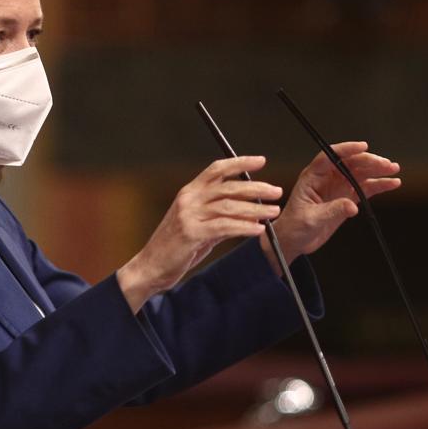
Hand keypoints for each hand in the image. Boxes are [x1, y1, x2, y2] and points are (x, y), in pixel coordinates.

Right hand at [117, 156, 281, 311]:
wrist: (151, 267)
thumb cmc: (175, 247)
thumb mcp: (198, 225)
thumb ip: (220, 215)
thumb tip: (250, 211)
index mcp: (189, 192)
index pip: (216, 169)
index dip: (239, 163)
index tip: (261, 161)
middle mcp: (188, 199)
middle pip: (228, 186)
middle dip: (256, 187)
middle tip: (276, 191)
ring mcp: (188, 215)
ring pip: (229, 206)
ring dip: (255, 208)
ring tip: (273, 211)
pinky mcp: (191, 233)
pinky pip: (224, 227)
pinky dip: (244, 227)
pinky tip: (257, 229)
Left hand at [269, 141, 400, 260]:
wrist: (294, 240)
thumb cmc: (294, 227)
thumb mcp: (311, 219)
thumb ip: (332, 211)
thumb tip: (351, 206)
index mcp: (312, 177)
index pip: (329, 157)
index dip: (346, 149)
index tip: (363, 147)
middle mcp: (327, 178)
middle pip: (350, 163)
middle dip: (368, 161)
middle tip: (385, 164)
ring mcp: (338, 187)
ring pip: (360, 173)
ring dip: (377, 170)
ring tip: (393, 169)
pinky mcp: (346, 198)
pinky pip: (365, 188)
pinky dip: (379, 185)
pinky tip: (392, 183)